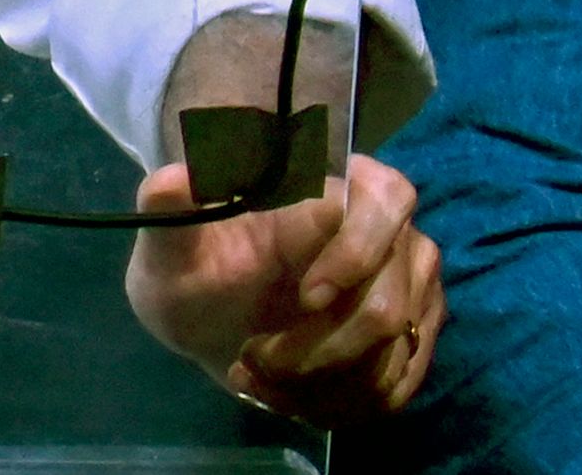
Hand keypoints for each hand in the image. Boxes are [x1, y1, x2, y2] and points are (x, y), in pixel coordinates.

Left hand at [123, 154, 444, 424]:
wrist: (209, 319)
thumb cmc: (195, 266)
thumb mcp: (170, 243)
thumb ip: (167, 207)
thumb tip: (172, 179)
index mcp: (337, 183)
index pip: (382, 201)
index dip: (351, 255)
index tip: (306, 297)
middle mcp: (391, 232)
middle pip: (386, 303)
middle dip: (318, 346)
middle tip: (255, 357)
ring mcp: (411, 289)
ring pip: (389, 354)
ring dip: (316, 380)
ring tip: (255, 376)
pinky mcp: (414, 340)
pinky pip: (392, 387)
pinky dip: (333, 402)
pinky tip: (283, 395)